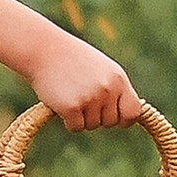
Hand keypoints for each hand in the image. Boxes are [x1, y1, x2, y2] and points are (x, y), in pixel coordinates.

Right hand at [29, 26, 144, 130]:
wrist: (42, 48)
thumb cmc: (71, 58)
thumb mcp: (101, 68)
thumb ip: (115, 88)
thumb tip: (130, 116)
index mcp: (118, 79)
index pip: (133, 111)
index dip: (125, 119)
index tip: (117, 121)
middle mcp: (108, 89)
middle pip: (110, 122)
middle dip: (96, 116)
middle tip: (81, 98)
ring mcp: (90, 98)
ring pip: (91, 126)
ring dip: (80, 117)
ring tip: (69, 94)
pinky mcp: (72, 107)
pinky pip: (75, 127)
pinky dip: (67, 120)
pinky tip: (60, 102)